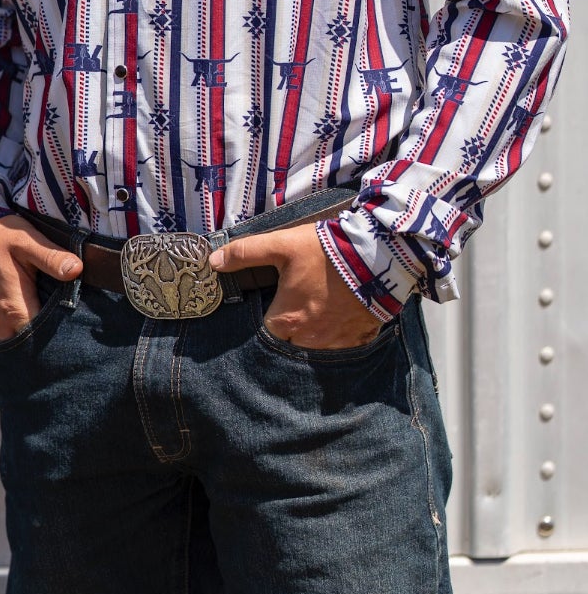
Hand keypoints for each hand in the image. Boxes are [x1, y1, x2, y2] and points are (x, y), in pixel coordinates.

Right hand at [0, 214, 82, 344]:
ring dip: (34, 335)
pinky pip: (7, 337)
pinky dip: (20, 331)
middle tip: (67, 319)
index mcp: (14, 309)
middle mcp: (0, 326)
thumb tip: (77, 269)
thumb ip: (51, 257)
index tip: (76, 321)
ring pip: (19, 343)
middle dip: (49, 336)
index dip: (63, 332)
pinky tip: (31, 313)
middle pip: (33, 346)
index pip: (45, 338)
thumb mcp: (26, 241)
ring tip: (49, 316)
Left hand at [208, 222, 380, 349]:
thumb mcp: (282, 245)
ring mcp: (337, 343)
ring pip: (315, 348)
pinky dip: (337, 336)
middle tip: (294, 307)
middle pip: (289, 343)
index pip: (264, 333)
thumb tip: (214, 262)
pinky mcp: (360, 339)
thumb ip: (246, 253)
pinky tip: (338, 317)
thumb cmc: (327, 251)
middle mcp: (310, 340)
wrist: (379, 255)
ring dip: (312, 335)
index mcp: (287, 320)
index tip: (270, 306)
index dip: (264, 320)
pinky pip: (342, 346)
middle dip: (288, 330)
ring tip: (316, 311)